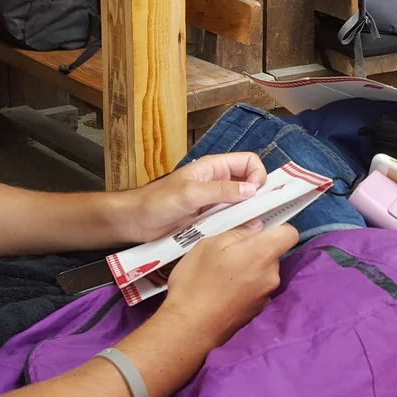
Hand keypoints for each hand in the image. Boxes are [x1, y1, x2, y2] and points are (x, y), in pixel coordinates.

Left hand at [106, 152, 267, 243]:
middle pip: (250, 183)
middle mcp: (218, 182)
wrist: (135, 222)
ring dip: (248, 212)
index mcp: (214, 168)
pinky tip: (238, 234)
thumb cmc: (157, 202)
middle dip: (258, 196)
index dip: (258, 175)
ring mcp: (214, 201)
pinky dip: (237, 224)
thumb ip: (220, 191)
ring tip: (251, 227)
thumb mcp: (190, 194)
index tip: (257, 195)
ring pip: (242, 203)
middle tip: (261, 214)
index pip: (249, 162)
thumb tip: (252, 190)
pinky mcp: (210, 218)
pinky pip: (231, 218)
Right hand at [160, 220, 298, 344]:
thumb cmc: (197, 282)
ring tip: (222, 274)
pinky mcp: (257, 311)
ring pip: (263, 272)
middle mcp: (271, 276)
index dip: (277, 227)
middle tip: (228, 252)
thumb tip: (256, 227)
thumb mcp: (210, 245)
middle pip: (273, 254)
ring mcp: (266, 296)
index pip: (290, 234)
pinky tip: (223, 291)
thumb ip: (238, 232)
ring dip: (249, 269)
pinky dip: (245, 286)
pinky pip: (256, 289)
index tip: (258, 229)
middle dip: (256, 250)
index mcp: (263, 254)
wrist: (189, 328)